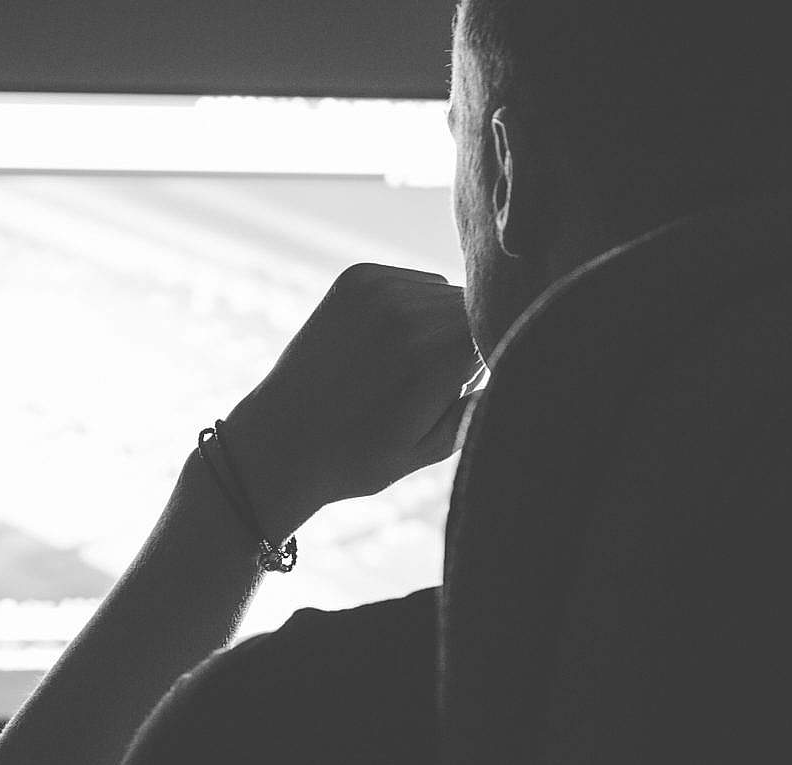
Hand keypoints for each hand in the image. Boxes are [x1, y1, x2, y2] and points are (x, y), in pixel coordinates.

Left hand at [218, 263, 480, 535]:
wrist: (277, 443)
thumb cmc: (358, 458)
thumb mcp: (434, 449)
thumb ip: (481, 404)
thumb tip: (514, 366)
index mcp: (438, 356)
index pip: (501, 331)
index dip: (493, 360)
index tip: (470, 389)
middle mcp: (410, 311)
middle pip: (474, 309)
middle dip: (466, 340)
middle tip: (430, 385)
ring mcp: (379, 289)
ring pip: (444, 293)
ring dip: (437, 321)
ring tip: (400, 367)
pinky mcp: (357, 278)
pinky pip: (412, 282)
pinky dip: (409, 306)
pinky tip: (380, 345)